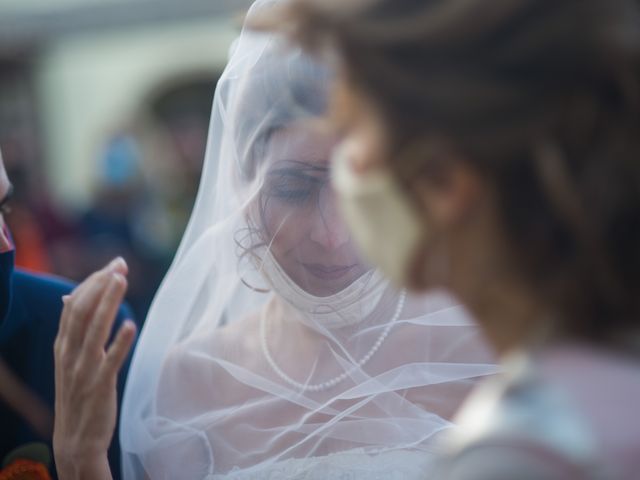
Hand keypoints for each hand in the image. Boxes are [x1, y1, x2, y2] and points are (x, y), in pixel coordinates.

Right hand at [53, 257, 135, 479]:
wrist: (75, 439)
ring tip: (121, 280)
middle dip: (101, 285)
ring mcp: (83, 370)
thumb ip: (71, 329)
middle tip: (120, 265)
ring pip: (94, 330)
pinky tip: (130, 324)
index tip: (113, 265)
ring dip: (108, 303)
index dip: (93, 282)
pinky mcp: (99, 386)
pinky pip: (109, 361)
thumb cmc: (77, 394)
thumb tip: (68, 298)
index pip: (74, 305)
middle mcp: (70, 354)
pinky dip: (118, 342)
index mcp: (63, 345)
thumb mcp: (68, 359)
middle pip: (82, 311)